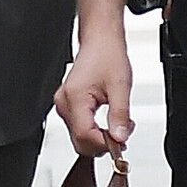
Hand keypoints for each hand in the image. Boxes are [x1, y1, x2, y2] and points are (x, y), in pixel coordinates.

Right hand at [54, 27, 133, 156]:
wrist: (100, 42)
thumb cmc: (107, 56)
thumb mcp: (120, 86)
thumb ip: (120, 115)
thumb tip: (120, 138)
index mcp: (75, 98)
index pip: (85, 135)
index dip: (104, 144)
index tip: (122, 144)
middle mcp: (64, 103)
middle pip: (80, 141)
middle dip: (103, 144)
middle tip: (123, 133)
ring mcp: (63, 106)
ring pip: (79, 138)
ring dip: (100, 138)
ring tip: (118, 124)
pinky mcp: (68, 106)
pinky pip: (79, 129)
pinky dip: (95, 132)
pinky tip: (107, 124)